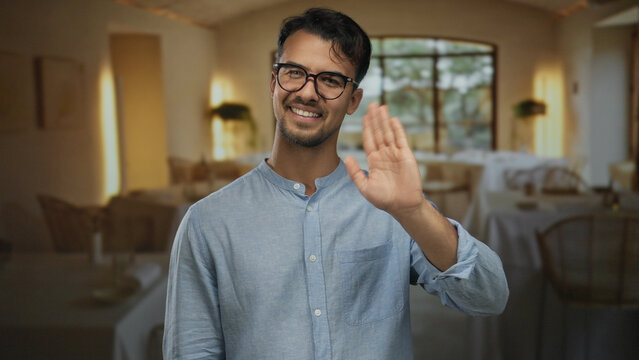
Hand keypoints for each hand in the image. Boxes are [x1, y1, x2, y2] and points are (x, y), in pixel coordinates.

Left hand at [344, 102, 423, 216]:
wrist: (402, 206)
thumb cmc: (383, 199)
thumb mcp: (365, 187)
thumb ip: (355, 173)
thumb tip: (347, 158)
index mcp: (374, 160)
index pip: (369, 140)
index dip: (366, 127)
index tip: (364, 116)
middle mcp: (384, 155)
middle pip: (378, 132)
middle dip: (375, 119)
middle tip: (372, 104)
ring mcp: (396, 154)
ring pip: (389, 133)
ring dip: (385, 120)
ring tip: (382, 107)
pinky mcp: (406, 156)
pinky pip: (401, 140)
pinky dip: (397, 129)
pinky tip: (393, 119)